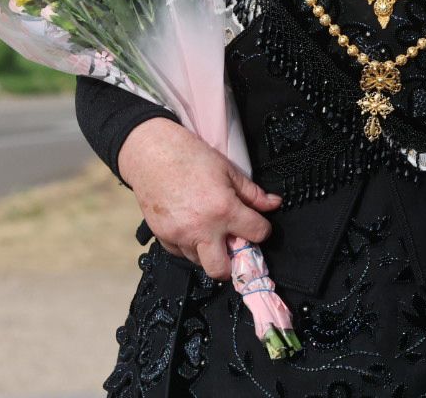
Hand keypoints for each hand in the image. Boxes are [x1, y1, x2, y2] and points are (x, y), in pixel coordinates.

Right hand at [116, 117, 280, 280]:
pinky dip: (190, 246)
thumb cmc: (189, 158)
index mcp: (224, 210)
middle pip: (222, 270)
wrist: (152, 155)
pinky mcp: (163, 237)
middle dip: (233, 264)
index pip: (257, 234)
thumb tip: (273, 203)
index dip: (263, 230)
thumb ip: (252, 193)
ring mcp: (180, 236)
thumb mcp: (228, 170)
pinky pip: (180, 253)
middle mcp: (202, 229)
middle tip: (235, 248)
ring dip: (210, 252)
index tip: (259, 226)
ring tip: (212, 233)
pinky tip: (193, 229)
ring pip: (200, 262)